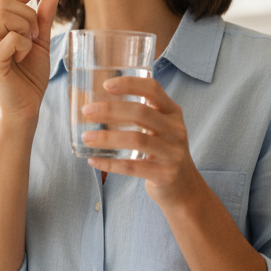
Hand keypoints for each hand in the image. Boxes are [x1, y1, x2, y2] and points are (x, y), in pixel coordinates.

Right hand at [0, 0, 60, 129]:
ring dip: (25, 28)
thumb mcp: (41, 42)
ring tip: (29, 46)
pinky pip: (11, 39)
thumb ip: (44, 18)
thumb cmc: (30, 78)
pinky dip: (24, 45)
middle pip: (2, 2)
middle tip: (37, 34)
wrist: (26, 109)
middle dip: (27, 13)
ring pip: (3, 16)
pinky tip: (23, 58)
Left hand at [81, 76, 205, 207]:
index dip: (130, 84)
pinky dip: (110, 164)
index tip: (106, 85)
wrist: (184, 186)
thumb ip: (140, 115)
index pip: (153, 89)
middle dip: (110, 110)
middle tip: (87, 112)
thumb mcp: (160, 128)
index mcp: (172, 112)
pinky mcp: (165, 174)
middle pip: (141, 113)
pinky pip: (132, 167)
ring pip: (136, 140)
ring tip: (86, 137)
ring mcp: (172, 153)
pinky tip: (93, 161)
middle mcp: (176, 129)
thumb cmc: (163, 151)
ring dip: (107, 138)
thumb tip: (96, 105)